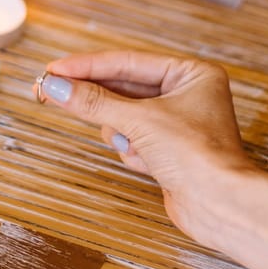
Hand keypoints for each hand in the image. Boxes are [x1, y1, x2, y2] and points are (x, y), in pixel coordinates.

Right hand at [38, 51, 254, 240]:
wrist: (220, 207)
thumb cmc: (196, 155)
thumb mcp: (139, 121)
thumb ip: (93, 101)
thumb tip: (55, 87)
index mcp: (191, 73)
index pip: (127, 62)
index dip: (87, 65)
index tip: (53, 69)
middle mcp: (186, 94)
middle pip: (123, 89)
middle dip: (94, 98)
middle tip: (48, 91)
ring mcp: (177, 123)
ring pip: (123, 117)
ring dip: (121, 132)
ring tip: (131, 145)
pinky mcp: (168, 150)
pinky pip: (132, 139)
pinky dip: (132, 150)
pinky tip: (148, 163)